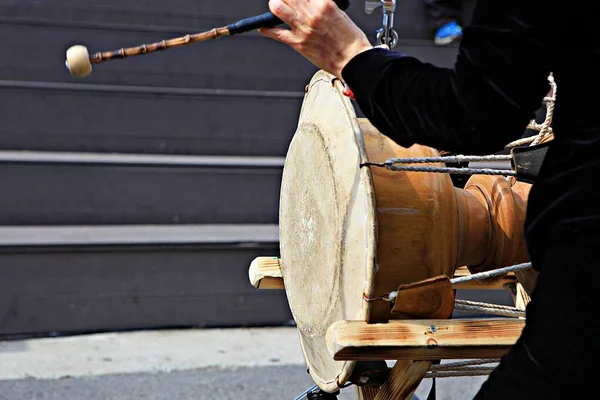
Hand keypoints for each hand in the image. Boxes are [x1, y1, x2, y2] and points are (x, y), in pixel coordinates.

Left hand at [258, 0, 372, 79]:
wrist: (353, 60)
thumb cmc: (350, 40)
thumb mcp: (338, 13)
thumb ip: (321, 6)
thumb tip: (310, 3)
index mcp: (323, 3)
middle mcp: (311, 13)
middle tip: (285, 1)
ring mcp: (302, 28)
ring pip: (277, 8)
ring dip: (275, 6)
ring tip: (277, 9)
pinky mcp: (297, 43)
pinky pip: (276, 33)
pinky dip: (266, 29)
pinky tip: (263, 26)